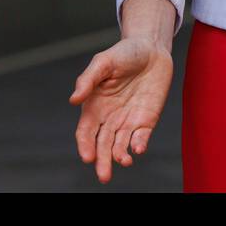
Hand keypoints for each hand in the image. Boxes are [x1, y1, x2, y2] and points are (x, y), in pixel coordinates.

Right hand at [70, 37, 172, 182]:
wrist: (152, 48)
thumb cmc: (124, 53)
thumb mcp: (103, 61)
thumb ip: (88, 80)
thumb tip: (73, 100)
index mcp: (94, 106)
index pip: (85, 132)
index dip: (85, 146)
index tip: (88, 157)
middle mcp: (109, 118)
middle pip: (102, 145)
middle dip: (102, 161)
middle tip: (104, 176)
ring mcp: (128, 120)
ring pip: (120, 145)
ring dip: (120, 156)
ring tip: (124, 161)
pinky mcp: (146, 120)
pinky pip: (141, 137)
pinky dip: (139, 145)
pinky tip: (138, 148)